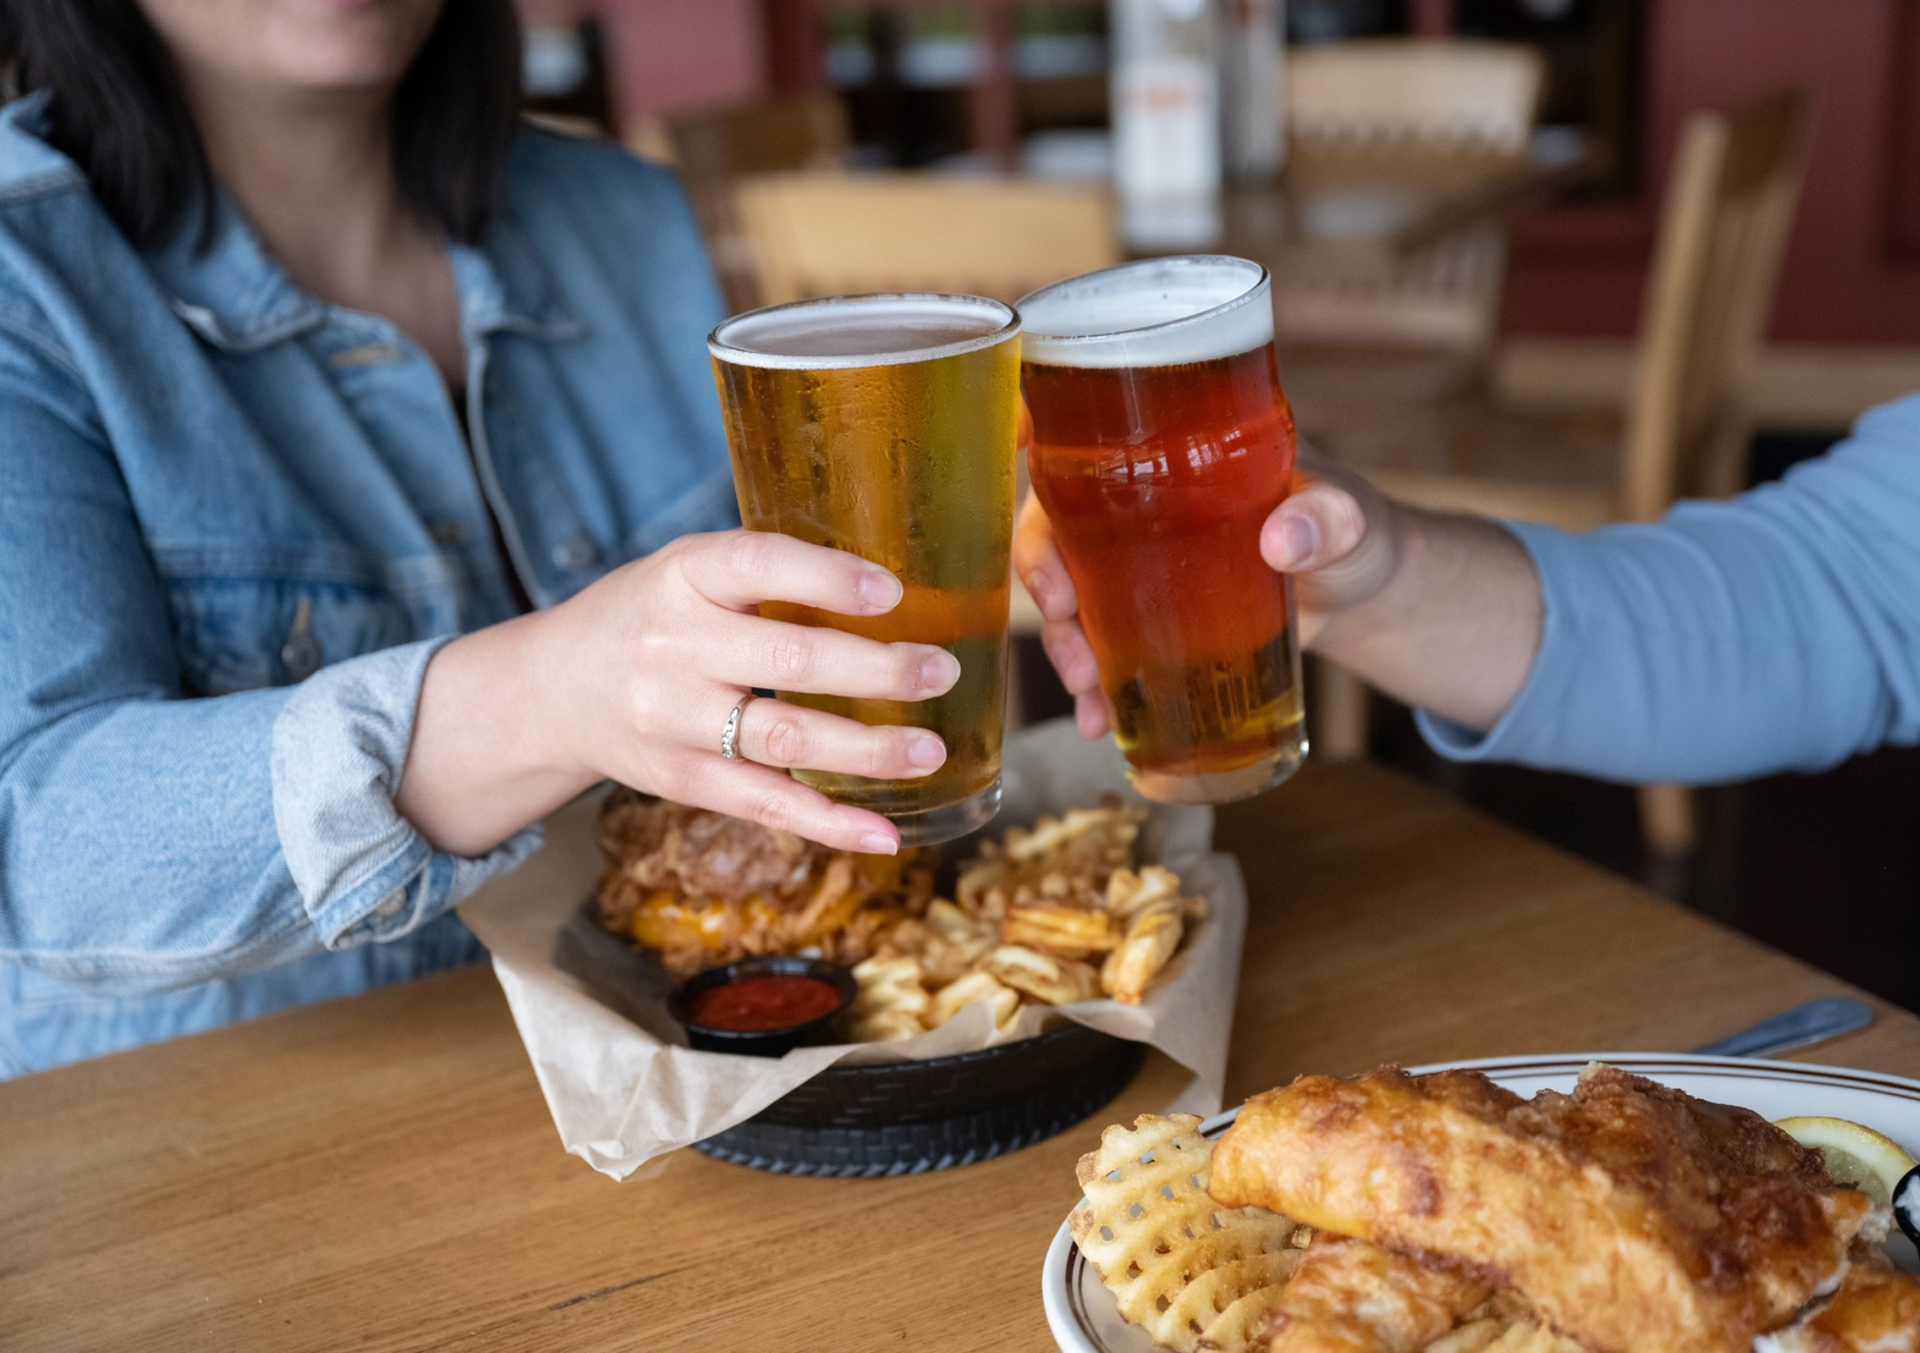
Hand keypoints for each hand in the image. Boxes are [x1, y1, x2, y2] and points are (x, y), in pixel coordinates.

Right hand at [398, 530, 959, 856]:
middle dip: (877, 671)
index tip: (892, 592)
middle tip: (940, 671)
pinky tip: (886, 834)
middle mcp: (673, 646)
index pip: (758, 565)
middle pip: (788, 662)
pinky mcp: (681, 781)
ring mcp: (674, 720)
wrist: (551, 691)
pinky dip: (829, 825)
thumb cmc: (647, 618)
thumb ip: (767, 578)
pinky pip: (765, 806)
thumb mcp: (687, 572)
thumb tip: (895, 589)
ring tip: (930, 750)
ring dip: (868, 751)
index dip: (827, 579)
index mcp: (682, 575)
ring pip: (784, 742)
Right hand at [1011, 449, 1394, 738]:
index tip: (1018, 439)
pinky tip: (1096, 718)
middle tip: (1064, 620)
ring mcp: (1139, 559)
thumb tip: (1282, 541)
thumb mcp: (1349, 520)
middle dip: (1043, 572)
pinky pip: (1098, 639)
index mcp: (1180, 450)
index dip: (1040, 424)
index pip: (1092, 424)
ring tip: (1086, 687)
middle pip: (1057, 518)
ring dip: (1059, 638)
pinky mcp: (1149, 614)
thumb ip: (1328, 520)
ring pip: (1066, 587)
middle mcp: (1142, 499)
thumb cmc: (1355, 534)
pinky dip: (1090, 680)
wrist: (1362, 596)